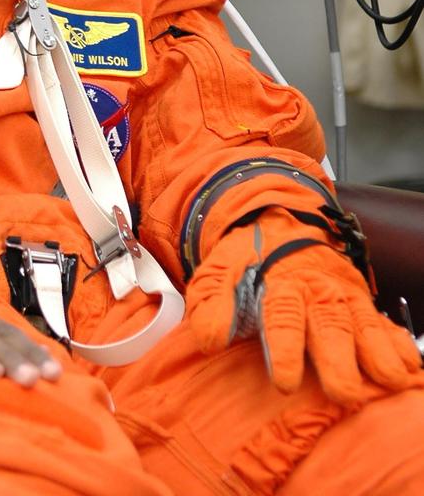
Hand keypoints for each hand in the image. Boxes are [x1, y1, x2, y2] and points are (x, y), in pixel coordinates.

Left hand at [186, 208, 420, 403]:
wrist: (278, 218)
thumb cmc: (247, 255)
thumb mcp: (218, 270)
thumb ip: (212, 304)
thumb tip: (209, 339)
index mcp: (278, 283)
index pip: (281, 317)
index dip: (284, 350)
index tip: (285, 383)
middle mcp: (315, 289)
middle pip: (328, 325)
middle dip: (337, 359)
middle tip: (344, 394)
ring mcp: (342, 294)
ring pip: (362, 323)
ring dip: (377, 352)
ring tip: (390, 381)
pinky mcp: (361, 300)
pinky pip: (383, 322)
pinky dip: (398, 343)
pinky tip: (409, 368)